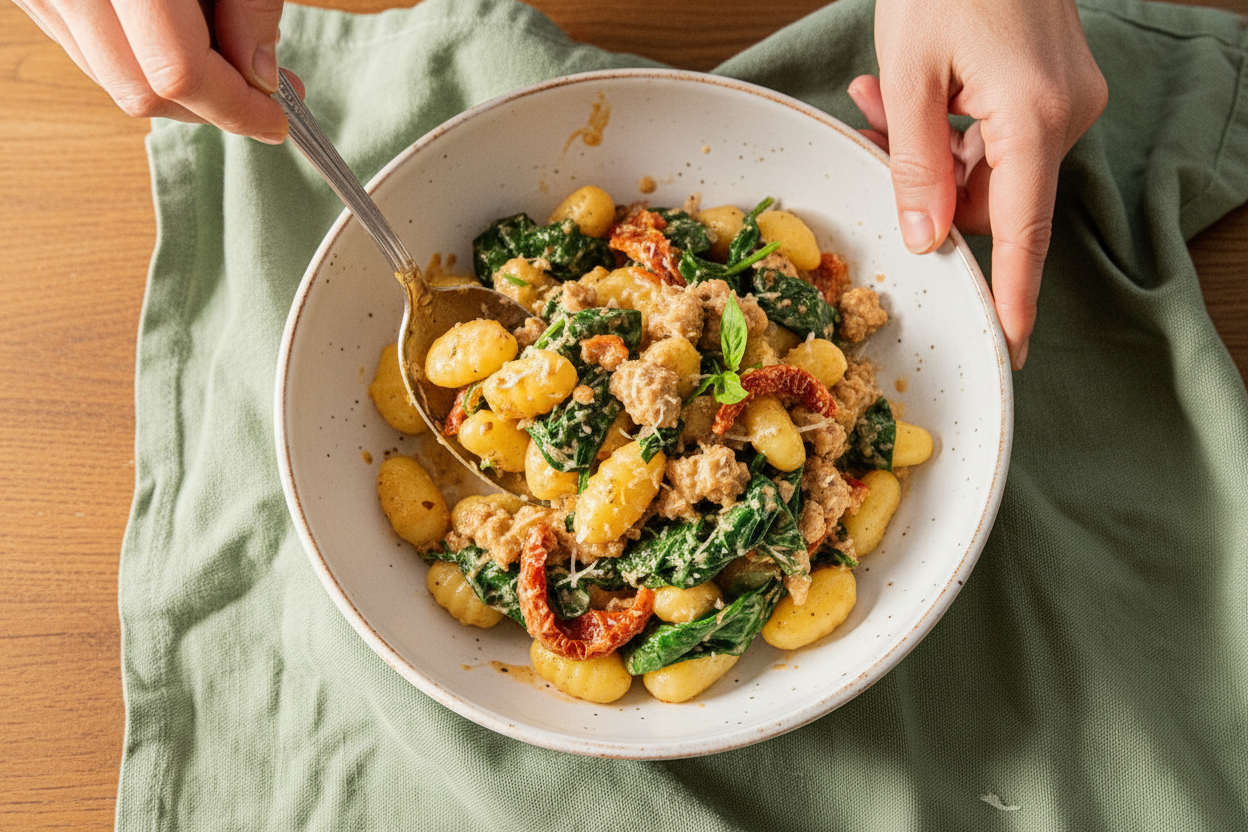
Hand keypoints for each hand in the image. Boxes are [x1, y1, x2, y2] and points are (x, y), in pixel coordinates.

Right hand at [14, 0, 298, 142]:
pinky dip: (139, 60)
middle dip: (210, 109)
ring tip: (227, 59)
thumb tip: (262, 74)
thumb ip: (249, 6)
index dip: (237, 107)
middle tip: (264, 98)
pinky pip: (86, 49)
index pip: (178, 74)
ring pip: (111, 80)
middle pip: (141, 92)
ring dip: (176, 89)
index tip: (277, 117)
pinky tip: (177, 35)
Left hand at [852, 0, 1107, 368]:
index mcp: (1034, 120)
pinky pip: (998, 132)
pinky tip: (905, 91)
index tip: (1008, 349)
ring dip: (928, 150)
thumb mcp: (910, 74)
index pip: (1023, 234)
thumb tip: (925, 238)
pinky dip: (950, 126)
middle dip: (926, 189)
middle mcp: (1065, 115)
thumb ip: (915, 164)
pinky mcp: (1053, 85)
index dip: (1012, 297)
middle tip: (872, 142)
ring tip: (875, 98)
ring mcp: (1066, 98)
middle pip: (992, 199)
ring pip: (988, 165)